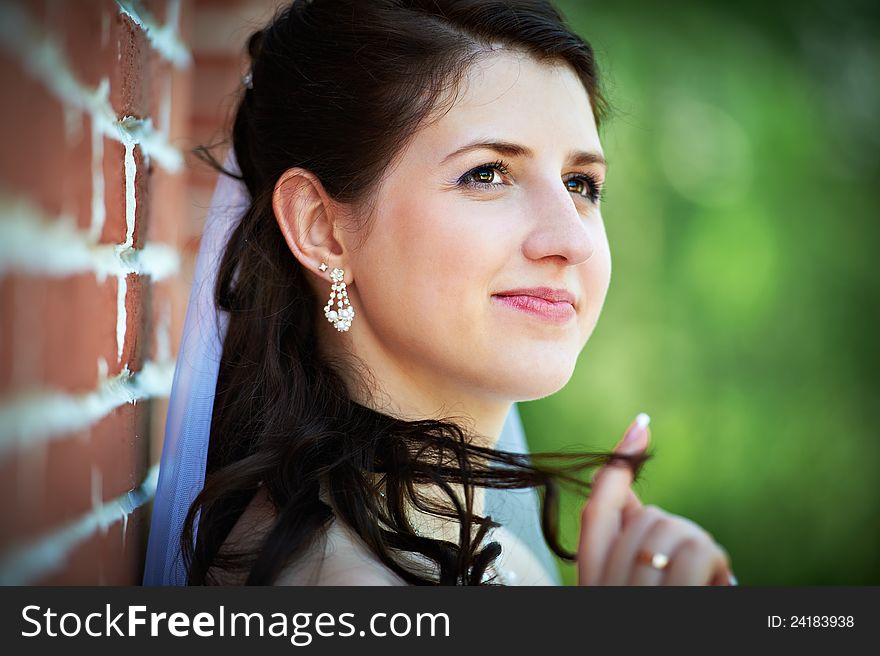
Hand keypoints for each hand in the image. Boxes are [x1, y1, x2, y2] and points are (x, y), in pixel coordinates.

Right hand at [577, 414, 735, 585]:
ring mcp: (634, 595)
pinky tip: (716, 586)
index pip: (595, 512)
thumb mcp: (638, 581)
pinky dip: (717, 566)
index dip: (617, 466)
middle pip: (648, 516)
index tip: (640, 424)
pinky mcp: (671, 601)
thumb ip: (630, 541)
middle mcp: (606, 587)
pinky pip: (699, 553)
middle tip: (694, 573)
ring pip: (675, 529)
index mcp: (593, 580)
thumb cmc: (669, 617)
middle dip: (680, 533)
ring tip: (706, 584)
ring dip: (704, 553)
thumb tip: (627, 487)